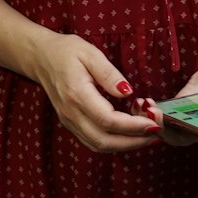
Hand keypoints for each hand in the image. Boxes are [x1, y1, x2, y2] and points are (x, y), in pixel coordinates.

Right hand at [32, 34, 158, 153]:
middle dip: (134, 142)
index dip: (133, 126)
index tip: (154, 123)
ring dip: (125, 145)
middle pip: (104, 141)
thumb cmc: (66, 52)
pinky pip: (94, 141)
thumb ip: (109, 74)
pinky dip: (114, 142)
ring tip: (147, 136)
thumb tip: (128, 92)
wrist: (41, 58)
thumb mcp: (90, 53)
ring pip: (99, 145)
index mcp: (77, 95)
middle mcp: (71, 113)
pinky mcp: (71, 124)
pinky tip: (130, 134)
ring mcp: (69, 121)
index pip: (108, 121)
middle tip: (156, 134)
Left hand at [142, 61, 197, 146]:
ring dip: (150, 120)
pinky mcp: (175, 112)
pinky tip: (140, 101)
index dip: (186, 133)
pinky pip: (159, 117)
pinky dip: (148, 111)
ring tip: (143, 106)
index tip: (175, 124)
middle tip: (152, 114)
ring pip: (165, 129)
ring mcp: (186, 123)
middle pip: (177, 137)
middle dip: (162, 127)